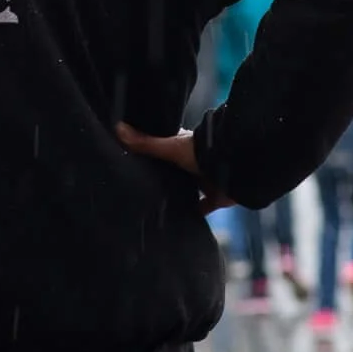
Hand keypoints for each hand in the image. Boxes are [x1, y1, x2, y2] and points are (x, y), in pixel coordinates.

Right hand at [115, 122, 234, 214]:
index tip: (137, 164)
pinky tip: (180, 223)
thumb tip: (117, 128)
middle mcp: (194, 163)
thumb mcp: (170, 147)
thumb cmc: (202, 152)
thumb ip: (146, 143)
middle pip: (176, 172)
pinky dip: (194, 214)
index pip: (165, 150)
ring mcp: (205, 180)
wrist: (234, 167)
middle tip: (143, 190)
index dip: (154, 156)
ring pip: (189, 190)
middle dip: (165, 179)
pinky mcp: (215, 197)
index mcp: (184, 148)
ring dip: (179, 196)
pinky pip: (203, 208)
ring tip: (157, 208)